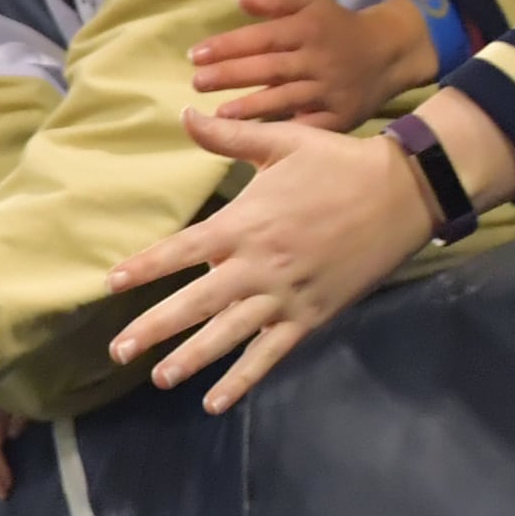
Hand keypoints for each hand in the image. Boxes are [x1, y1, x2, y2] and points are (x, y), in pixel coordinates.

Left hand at [106, 114, 432, 409]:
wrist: (403, 192)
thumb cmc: (338, 163)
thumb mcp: (282, 142)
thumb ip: (229, 137)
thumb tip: (184, 113)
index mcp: (244, 224)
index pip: (181, 250)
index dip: (145, 267)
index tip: (111, 283)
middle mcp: (258, 265)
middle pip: (195, 304)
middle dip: (154, 328)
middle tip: (118, 351)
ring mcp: (284, 296)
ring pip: (228, 335)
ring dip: (191, 360)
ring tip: (161, 379)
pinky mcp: (311, 316)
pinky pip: (270, 354)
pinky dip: (242, 380)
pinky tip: (216, 402)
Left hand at [181, 0, 435, 129]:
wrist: (389, 53)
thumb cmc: (338, 28)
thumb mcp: (313, 3)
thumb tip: (241, 0)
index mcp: (309, 29)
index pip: (263, 37)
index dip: (228, 46)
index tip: (196, 55)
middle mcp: (318, 59)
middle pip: (270, 68)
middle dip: (231, 76)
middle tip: (197, 83)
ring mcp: (330, 90)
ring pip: (286, 99)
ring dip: (251, 108)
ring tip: (218, 115)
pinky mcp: (340, 116)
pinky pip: (308, 125)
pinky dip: (284, 131)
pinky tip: (256, 138)